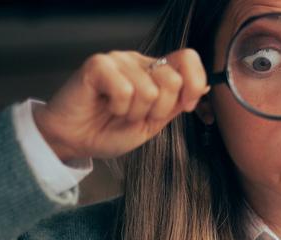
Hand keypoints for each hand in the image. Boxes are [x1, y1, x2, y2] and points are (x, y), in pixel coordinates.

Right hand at [33, 49, 209, 160]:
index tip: (186, 106)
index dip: (194, 84)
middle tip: (138, 116)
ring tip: (119, 113)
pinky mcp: (97, 65)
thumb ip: (177, 104)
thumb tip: (204, 87)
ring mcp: (118, 60)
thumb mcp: (154, 123)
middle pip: (172, 78)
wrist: (76, 141)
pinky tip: (107, 107)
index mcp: (155, 71)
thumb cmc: (110, 131)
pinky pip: (124, 89)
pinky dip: (119, 107)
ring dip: (135, 112)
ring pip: (149, 89)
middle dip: (160, 109)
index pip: (188, 58)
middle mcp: (138, 61)